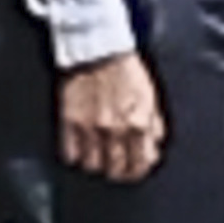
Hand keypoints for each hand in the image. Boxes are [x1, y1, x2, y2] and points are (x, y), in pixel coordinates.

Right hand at [59, 52, 169, 181]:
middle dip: (118, 171)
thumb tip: (153, 148)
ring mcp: (90, 128)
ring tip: (98, 158)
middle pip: (116, 171)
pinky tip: (80, 150)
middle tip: (116, 166)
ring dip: (96, 165)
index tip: (134, 169)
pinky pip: (70, 153)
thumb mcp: (151, 99)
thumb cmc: (125, 71)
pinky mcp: (69, 121)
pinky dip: (75, 156)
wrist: (97, 51)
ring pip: (92, 166)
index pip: (140, 166)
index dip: (137, 171)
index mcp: (138, 126)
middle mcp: (115, 131)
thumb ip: (154, 126)